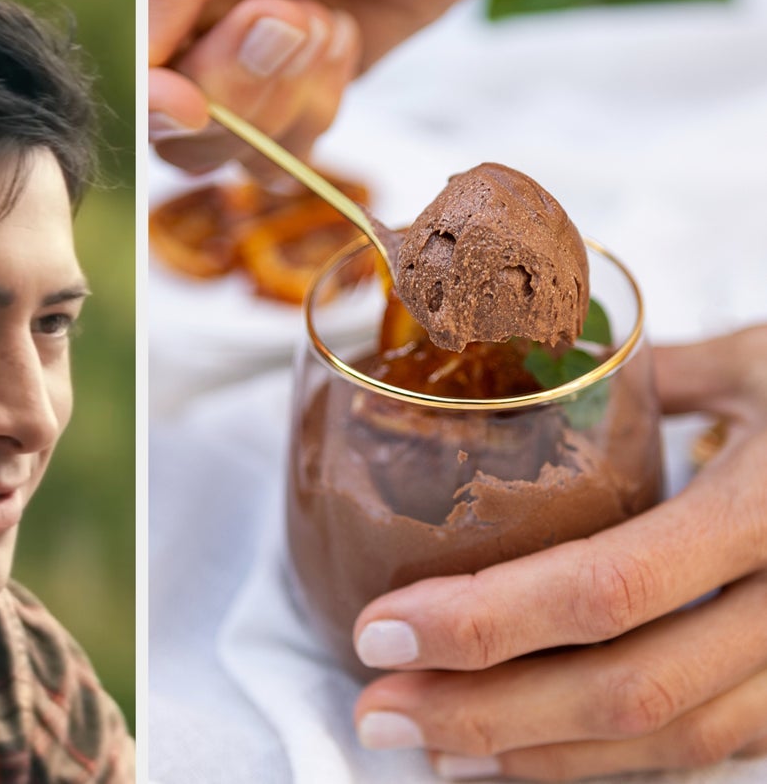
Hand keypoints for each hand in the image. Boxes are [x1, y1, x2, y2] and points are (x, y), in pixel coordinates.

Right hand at [148, 0, 524, 177]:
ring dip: (277, 101)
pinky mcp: (325, 73)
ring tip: (321, 21)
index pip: (133, 55)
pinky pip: (295, 142)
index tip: (182, 101)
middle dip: (229, 89)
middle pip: (177, 120)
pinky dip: (316, 108)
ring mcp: (265, 51)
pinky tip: (343, 36)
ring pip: (235, 145)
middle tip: (287, 20)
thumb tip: (138, 65)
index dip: (148, 94)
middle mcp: (207, 12)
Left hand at [350, 324, 766, 780]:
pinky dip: (608, 762)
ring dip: (534, 758)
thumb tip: (530, 371)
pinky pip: (712, 747)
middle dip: (484, 716)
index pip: (606, 588)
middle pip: (627, 691)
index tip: (380, 629)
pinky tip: (528, 754)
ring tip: (430, 748)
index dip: (482, 625)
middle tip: (377, 714)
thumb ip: (644, 376)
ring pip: (672, 743)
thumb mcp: (764, 362)